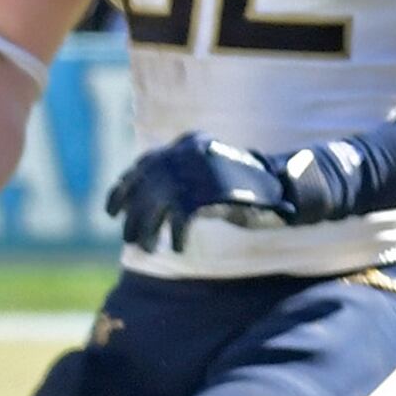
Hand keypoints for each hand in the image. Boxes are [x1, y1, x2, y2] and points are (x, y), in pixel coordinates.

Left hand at [102, 133, 363, 254]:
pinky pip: (183, 219)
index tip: (111, 210)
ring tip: (148, 249)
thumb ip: (183, 178)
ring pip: (159, 205)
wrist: (284, 184)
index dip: (122, 189)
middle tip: (128, 239)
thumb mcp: (209, 174)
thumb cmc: (246, 184)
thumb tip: (151, 197)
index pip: (141, 166)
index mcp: (186, 145)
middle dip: (133, 216)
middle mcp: (189, 153)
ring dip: (149, 230)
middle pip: (146, 187)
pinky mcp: (213, 193)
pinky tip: (178, 249)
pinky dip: (177, 236)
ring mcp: (201, 172)